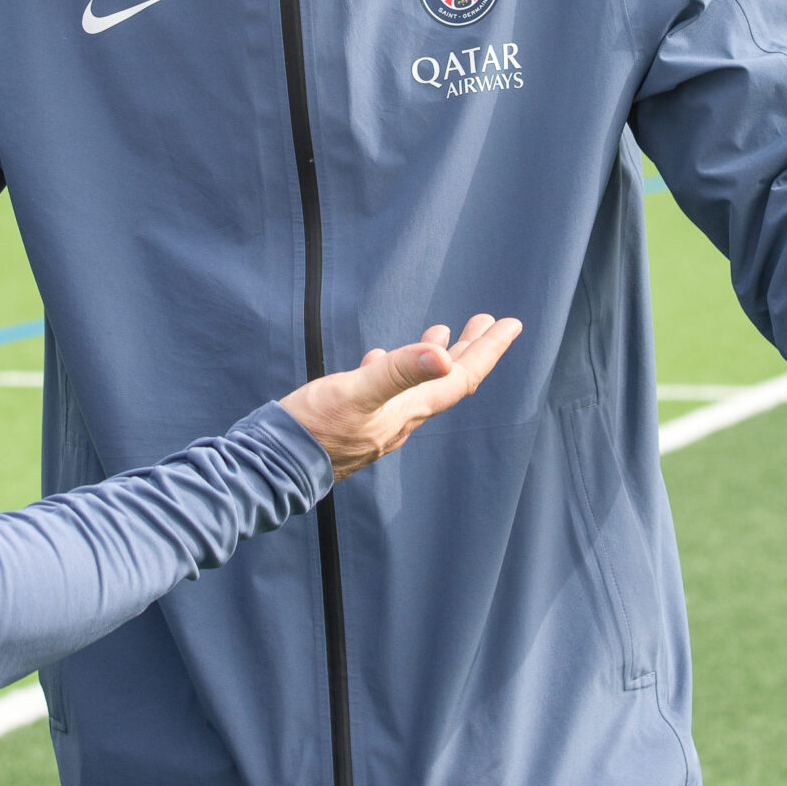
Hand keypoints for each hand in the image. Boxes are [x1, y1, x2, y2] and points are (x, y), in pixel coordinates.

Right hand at [280, 313, 522, 481]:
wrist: (276, 465)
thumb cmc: (314, 428)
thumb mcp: (357, 392)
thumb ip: (398, 372)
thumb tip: (443, 355)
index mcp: (409, 409)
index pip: (461, 377)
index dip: (488, 350)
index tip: (511, 324)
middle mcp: (402, 419)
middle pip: (448, 381)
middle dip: (471, 349)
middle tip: (488, 320)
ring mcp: (380, 423)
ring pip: (419, 386)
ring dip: (436, 358)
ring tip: (444, 332)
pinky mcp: (357, 424)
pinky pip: (388, 393)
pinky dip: (395, 371)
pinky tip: (381, 358)